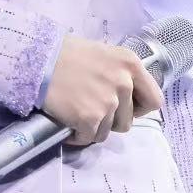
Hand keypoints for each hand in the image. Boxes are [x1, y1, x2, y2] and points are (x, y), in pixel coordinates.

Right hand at [40, 34, 163, 146]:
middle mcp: (124, 83)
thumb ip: (120, 74)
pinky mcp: (90, 118)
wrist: (37, 60)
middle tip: (91, 108)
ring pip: (107, 131)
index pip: (154, 100)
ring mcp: (108, 102)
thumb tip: (127, 97)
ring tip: (76, 111)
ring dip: (93, 127)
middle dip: (110, 120)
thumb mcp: (104, 54)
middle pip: (127, 121)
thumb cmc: (66, 54)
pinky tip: (67, 121)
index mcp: (130, 64)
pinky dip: (77, 134)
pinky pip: (89, 138)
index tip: (124, 108)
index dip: (139, 108)